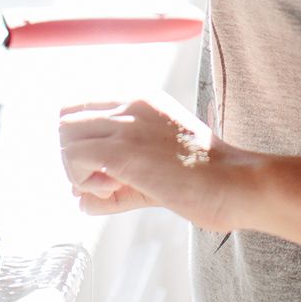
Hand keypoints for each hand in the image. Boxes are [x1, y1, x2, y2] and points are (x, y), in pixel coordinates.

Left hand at [58, 91, 260, 232]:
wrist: (236, 183)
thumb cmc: (205, 180)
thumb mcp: (155, 174)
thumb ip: (116, 185)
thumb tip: (80, 201)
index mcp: (140, 100)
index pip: (82, 107)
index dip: (84, 142)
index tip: (105, 169)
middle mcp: (130, 103)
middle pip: (66, 117)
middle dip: (75, 153)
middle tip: (104, 179)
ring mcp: (126, 123)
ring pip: (64, 134)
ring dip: (77, 168)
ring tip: (112, 185)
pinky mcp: (123, 150)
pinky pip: (73, 157)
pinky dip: (83, 180)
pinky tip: (113, 189)